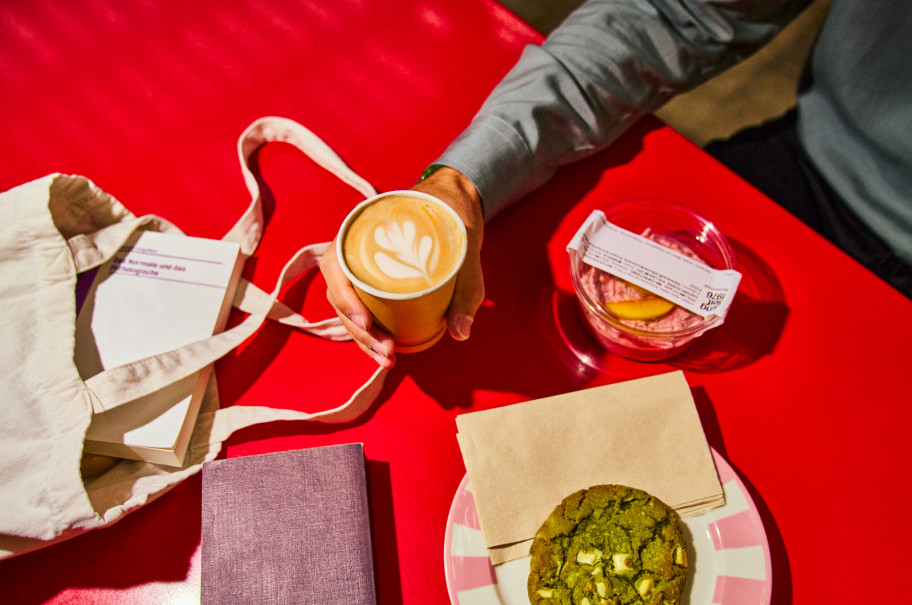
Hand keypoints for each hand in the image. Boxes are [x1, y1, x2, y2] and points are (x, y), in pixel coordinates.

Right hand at [320, 167, 484, 367]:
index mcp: (362, 231)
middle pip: (341, 296)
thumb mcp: (465, 250)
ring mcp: (360, 268)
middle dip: (360, 332)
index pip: (336, 267)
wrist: (452, 203)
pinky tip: (386, 351)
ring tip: (387, 359)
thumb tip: (461, 332)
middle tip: (387, 352)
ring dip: (363, 338)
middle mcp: (353, 250)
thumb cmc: (452, 219)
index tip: (365, 321)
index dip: (345, 298)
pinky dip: (371, 332)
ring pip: (349, 308)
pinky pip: (362, 308)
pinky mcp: (372, 282)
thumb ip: (467, 289)